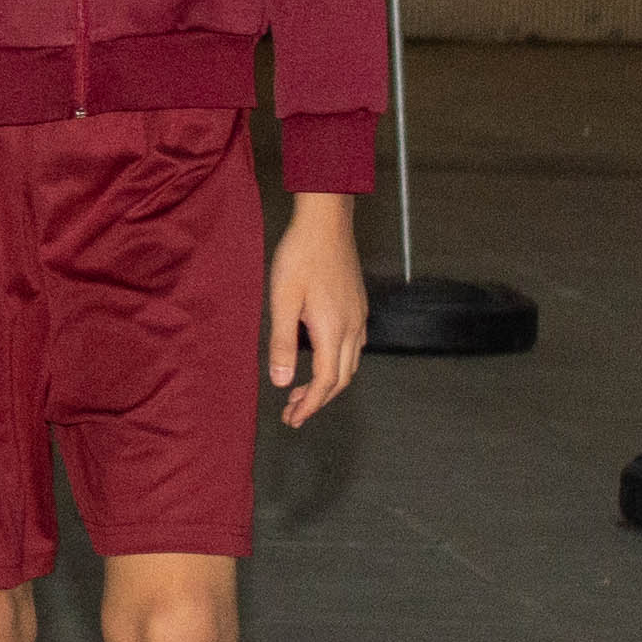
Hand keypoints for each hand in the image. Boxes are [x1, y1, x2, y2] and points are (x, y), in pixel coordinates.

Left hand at [271, 195, 366, 425]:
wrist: (326, 222)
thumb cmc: (300, 256)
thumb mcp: (282, 300)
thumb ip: (282, 343)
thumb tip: (282, 382)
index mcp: (333, 329)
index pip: (326, 382)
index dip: (310, 405)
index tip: (292, 419)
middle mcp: (352, 327)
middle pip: (342, 378)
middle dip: (318, 400)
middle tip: (293, 413)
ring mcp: (359, 315)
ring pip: (350, 363)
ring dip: (329, 383)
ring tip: (303, 392)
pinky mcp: (358, 305)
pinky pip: (354, 346)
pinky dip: (338, 363)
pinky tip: (321, 359)